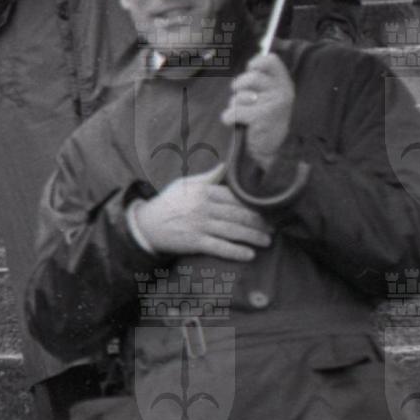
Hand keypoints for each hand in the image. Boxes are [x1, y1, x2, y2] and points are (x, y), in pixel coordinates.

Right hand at [126, 167, 272, 261]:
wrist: (147, 224)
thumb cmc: (169, 203)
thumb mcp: (185, 184)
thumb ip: (208, 177)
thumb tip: (226, 165)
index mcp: (203, 191)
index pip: (235, 197)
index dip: (254, 205)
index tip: (267, 210)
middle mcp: (203, 207)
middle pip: (238, 215)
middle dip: (258, 222)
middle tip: (273, 227)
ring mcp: (199, 225)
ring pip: (233, 231)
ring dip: (253, 237)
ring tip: (267, 241)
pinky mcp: (195, 242)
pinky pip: (220, 247)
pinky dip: (236, 251)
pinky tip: (249, 255)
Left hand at [222, 52, 295, 170]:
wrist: (276, 151)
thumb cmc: (269, 122)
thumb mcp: (272, 97)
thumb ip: (263, 82)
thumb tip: (249, 65)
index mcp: (284, 84)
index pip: (271, 60)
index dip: (255, 63)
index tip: (250, 71)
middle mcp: (281, 91)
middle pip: (250, 77)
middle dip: (239, 87)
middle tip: (242, 99)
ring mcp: (272, 104)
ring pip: (239, 96)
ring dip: (234, 105)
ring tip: (243, 115)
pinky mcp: (260, 117)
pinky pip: (232, 111)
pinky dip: (228, 118)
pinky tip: (235, 123)